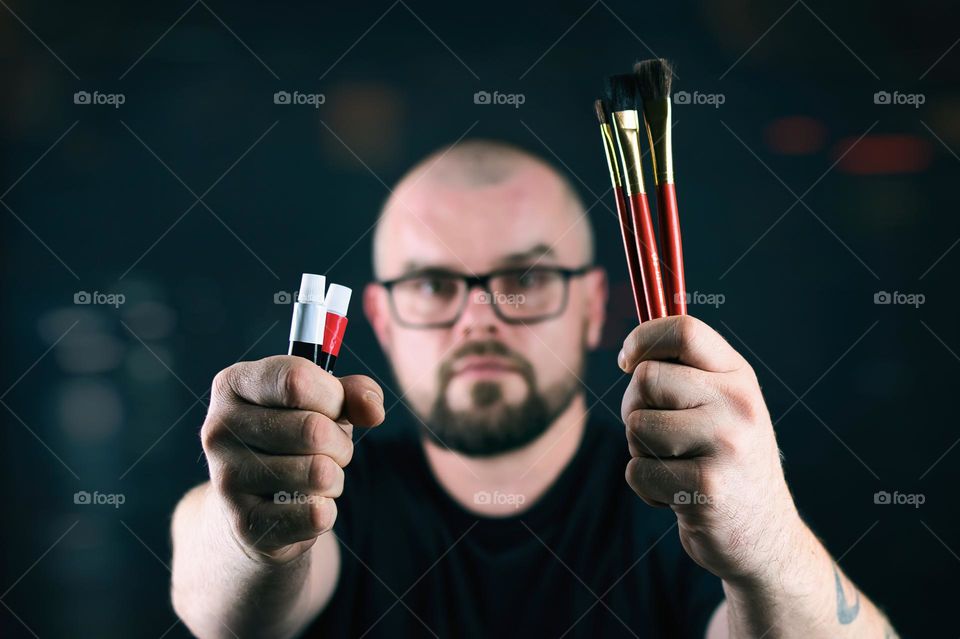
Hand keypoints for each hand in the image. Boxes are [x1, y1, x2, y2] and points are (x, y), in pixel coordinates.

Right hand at [201, 355, 383, 564]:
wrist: (251, 507)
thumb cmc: (291, 440)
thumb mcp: (322, 404)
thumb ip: (352, 394)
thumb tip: (373, 409)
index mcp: (233, 385)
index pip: (297, 379)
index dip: (332, 396)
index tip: (332, 408)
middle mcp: (219, 429)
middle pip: (314, 429)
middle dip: (339, 443)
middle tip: (328, 450)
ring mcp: (226, 479)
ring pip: (319, 473)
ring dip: (334, 478)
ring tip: (314, 478)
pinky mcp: (245, 525)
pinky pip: (315, 514)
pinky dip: (325, 510)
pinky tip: (304, 505)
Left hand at [619, 316, 801, 584]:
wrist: (764, 535)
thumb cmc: (726, 461)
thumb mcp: (722, 406)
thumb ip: (687, 373)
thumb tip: (633, 352)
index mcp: (738, 376)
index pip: (684, 331)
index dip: (642, 339)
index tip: (627, 360)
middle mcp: (737, 404)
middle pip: (646, 379)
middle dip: (634, 407)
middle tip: (657, 433)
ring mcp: (725, 445)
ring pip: (636, 426)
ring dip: (641, 452)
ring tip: (675, 467)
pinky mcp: (707, 487)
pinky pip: (637, 472)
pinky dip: (645, 488)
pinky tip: (678, 496)